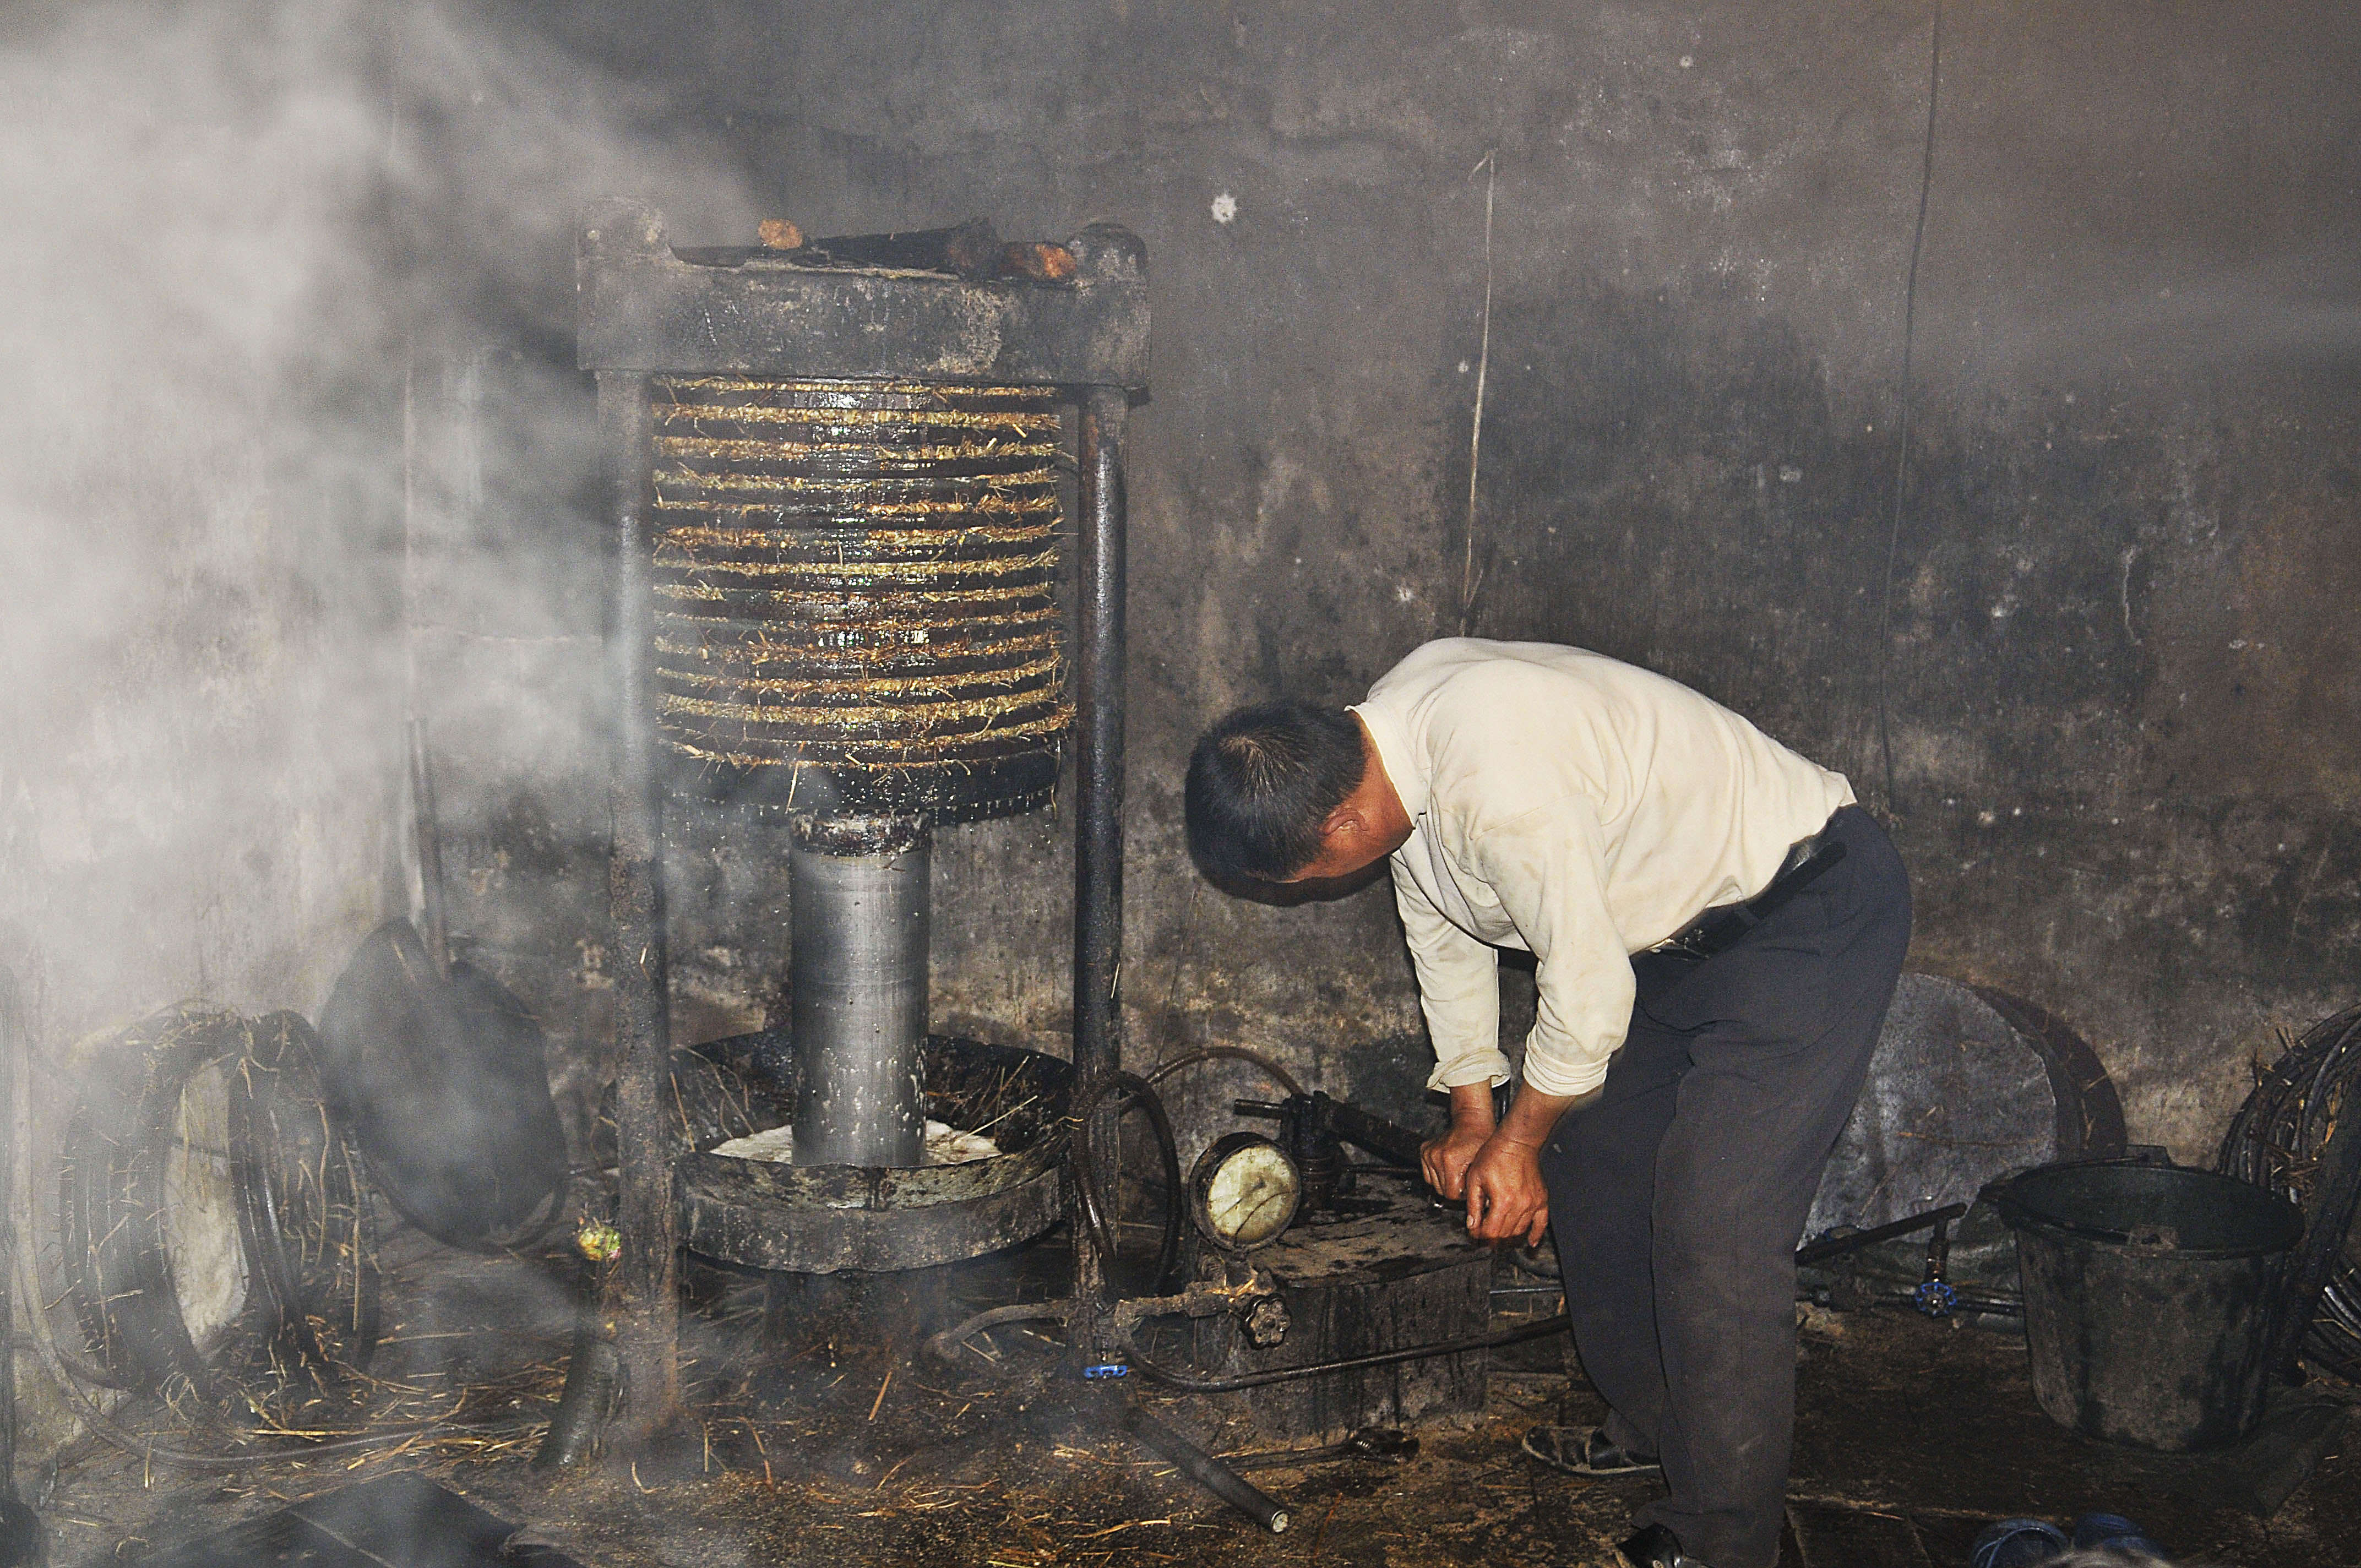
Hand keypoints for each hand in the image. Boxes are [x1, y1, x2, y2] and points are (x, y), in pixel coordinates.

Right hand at [1420, 1121, 1490, 1199]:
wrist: (1471, 1119)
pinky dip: (1438, 1175)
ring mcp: (1428, 1153)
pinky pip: (1428, 1175)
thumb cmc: (1481, 1138)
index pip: (1451, 1194)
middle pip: (1442, 1191)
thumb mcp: (1483, 1165)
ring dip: (1446, 1182)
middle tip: (1465, 1178)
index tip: (1470, 1185)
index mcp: (1450, 1160)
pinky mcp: (1424, 1151)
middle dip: (1455, 1188)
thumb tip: (1478, 1207)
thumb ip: (1477, 1186)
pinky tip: (1449, 1167)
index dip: (1463, 1194)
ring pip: (1434, 1184)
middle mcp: (1435, 1156)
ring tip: (1458, 1171)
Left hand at [1460, 1133, 1549, 1247]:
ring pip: (1520, 1232)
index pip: (1490, 1231)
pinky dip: (1536, 1235)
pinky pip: (1541, 1223)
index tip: (1474, 1234)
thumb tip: (1472, 1225)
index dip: (1480, 1236)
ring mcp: (1533, 1203)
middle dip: (1492, 1240)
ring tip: (1499, 1238)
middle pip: (1505, 1235)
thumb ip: (1473, 1204)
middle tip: (1483, 1237)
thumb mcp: (1475, 1178)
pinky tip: (1530, 1242)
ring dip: (1508, 1238)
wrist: (1516, 1141)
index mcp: (1502, 1201)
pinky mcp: (1542, 1199)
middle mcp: (1520, 1205)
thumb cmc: (1495, 1154)